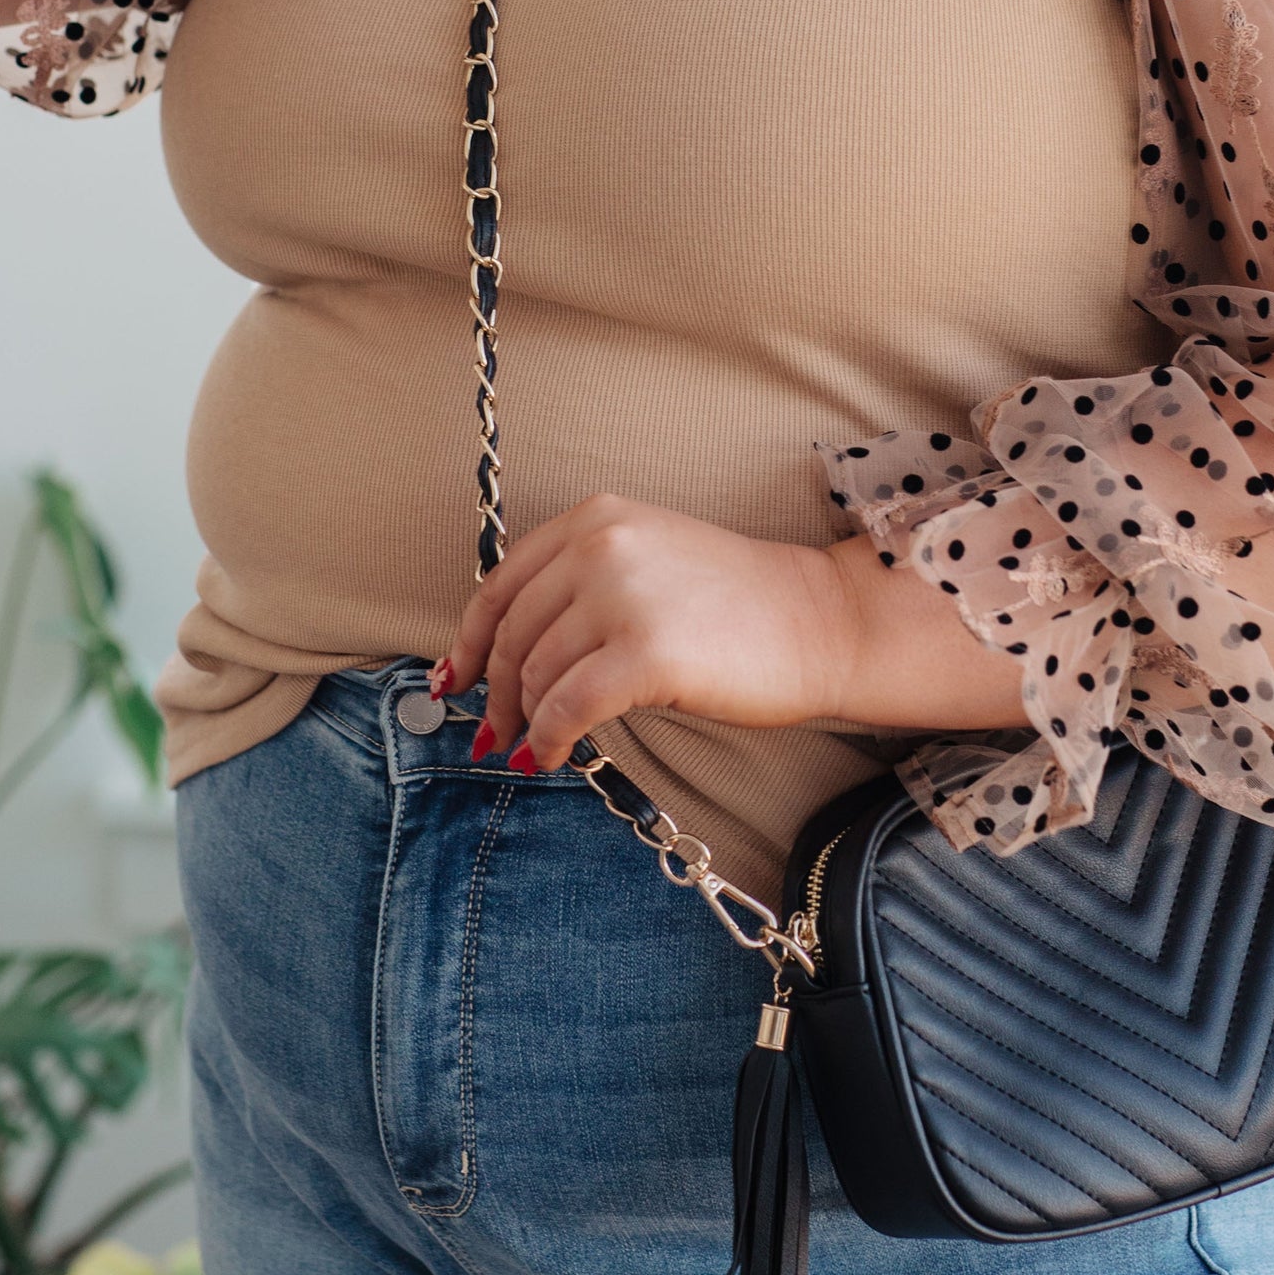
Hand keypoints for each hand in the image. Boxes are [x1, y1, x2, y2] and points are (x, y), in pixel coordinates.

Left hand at [429, 496, 858, 774]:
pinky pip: (567, 708)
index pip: (504, 583)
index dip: (472, 640)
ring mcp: (623, 598)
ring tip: (532, 748)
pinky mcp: (645, 655)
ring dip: (525, 721)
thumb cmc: (735, 602)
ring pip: (536, 673)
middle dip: (497, 692)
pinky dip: (549, 739)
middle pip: (514, 633)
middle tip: (496, 732)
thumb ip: (579, 584)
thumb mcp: (647, 558)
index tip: (458, 678)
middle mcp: (602, 546)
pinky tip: (553, 756)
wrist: (815, 621)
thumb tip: (500, 653)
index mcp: (597, 518)